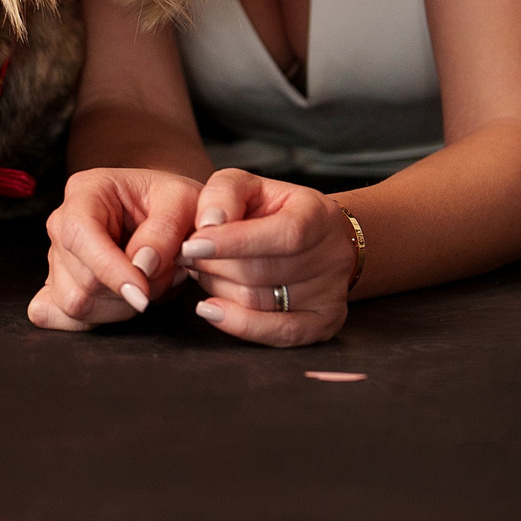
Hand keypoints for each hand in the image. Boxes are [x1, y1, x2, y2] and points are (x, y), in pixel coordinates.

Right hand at [26, 168, 200, 331]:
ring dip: (121, 306)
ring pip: (76, 304)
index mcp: (86, 190)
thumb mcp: (184, 201)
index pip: (80, 234)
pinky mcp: (56, 284)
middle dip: (129, 289)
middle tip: (166, 272)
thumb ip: (165, 230)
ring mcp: (56, 256)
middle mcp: (63, 222)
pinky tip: (119, 302)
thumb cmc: (173, 201)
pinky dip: (93, 319)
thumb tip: (141, 266)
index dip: (109, 269)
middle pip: (82, 279)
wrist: (170, 213)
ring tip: (149, 281)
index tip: (143, 293)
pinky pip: (57, 315)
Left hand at [180, 168, 358, 347]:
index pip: (284, 234)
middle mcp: (332, 255)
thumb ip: (225, 193)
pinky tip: (212, 309)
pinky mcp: (325, 322)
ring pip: (261, 302)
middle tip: (189, 256)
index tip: (192, 246)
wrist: (315, 237)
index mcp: (318, 214)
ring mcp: (331, 293)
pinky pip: (280, 334)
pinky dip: (240, 325)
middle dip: (214, 265)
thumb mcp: (249, 186)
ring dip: (218, 288)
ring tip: (203, 272)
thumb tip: (209, 223)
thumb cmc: (274, 210)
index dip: (235, 242)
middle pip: (263, 272)